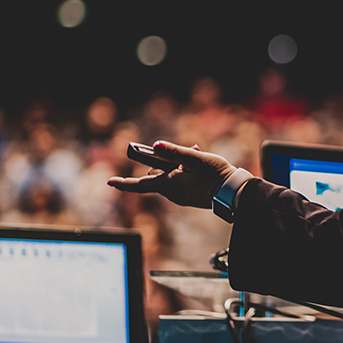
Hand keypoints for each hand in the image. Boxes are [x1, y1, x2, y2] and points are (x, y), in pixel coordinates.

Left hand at [107, 141, 236, 208]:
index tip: (110, 181)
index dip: (124, 182)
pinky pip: (180, 182)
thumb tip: (155, 145)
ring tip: (197, 155)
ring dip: (178, 165)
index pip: (140, 184)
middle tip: (186, 150)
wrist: (232, 192)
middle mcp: (172, 193)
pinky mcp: (189, 196)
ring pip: (170, 177)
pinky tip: (199, 165)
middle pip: (157, 175)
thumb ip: (173, 152)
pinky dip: (185, 172)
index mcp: (169, 185)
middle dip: (165, 162)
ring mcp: (180, 196)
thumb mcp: (194, 158)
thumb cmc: (215, 175)